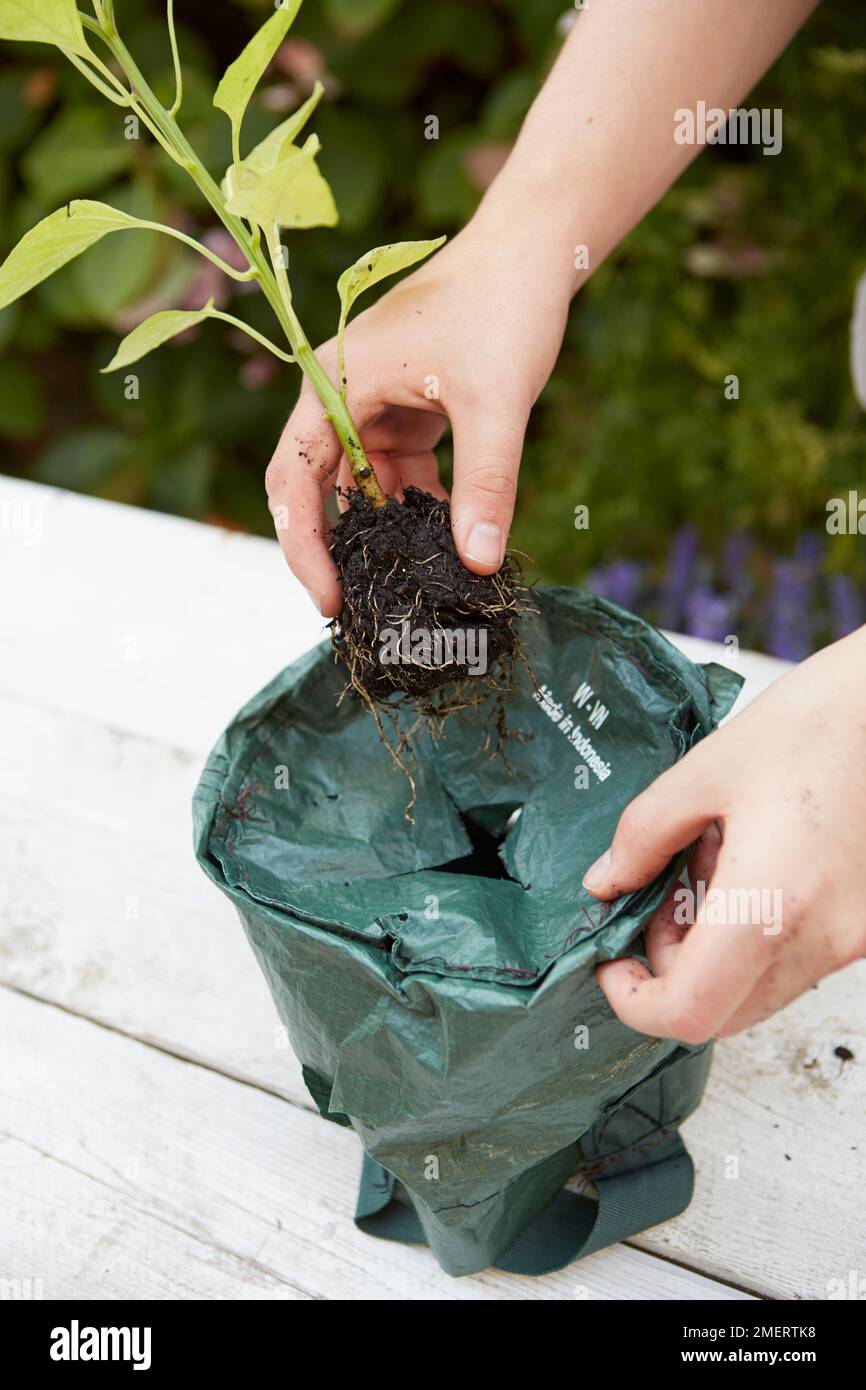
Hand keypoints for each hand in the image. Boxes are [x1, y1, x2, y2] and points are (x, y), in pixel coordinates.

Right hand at [264, 214, 571, 614]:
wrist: (532, 253)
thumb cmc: (502, 307)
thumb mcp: (494, 401)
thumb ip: (486, 484)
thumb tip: (480, 564)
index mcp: (332, 385)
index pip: (291, 481)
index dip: (302, 547)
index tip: (331, 601)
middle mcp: (340, 398)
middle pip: (319, 492)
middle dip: (341, 552)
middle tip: (368, 611)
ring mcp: (373, 407)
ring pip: (366, 491)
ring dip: (390, 536)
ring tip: (417, 586)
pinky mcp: (408, 415)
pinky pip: (401, 478)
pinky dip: (421, 512)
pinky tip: (453, 544)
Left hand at [585, 626, 865, 1040]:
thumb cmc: (817, 722)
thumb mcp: (706, 770)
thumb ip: (643, 836)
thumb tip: (606, 882)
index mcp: (772, 901)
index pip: (690, 1011)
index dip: (634, 1001)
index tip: (612, 963)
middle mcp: (822, 937)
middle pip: (725, 1014)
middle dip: (672, 971)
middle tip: (657, 903)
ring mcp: (852, 938)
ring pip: (761, 992)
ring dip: (715, 952)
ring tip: (711, 867)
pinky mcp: (865, 926)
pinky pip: (797, 958)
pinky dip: (756, 934)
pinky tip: (751, 865)